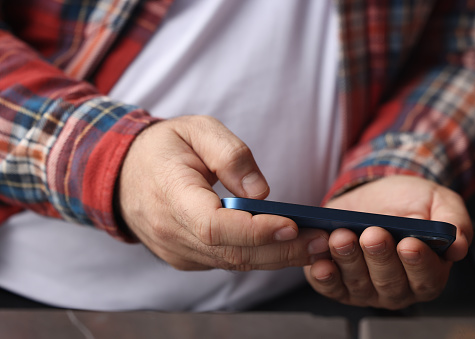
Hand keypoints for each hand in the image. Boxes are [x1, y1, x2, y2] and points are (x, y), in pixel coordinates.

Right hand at [118, 115, 329, 270]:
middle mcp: (171, 232)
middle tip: (323, 240)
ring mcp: (177, 251)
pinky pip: (226, 261)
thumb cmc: (164, 147)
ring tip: (315, 246)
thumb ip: (230, 156)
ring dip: (277, 257)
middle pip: (232, 252)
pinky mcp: (186, 257)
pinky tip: (286, 246)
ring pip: (233, 262)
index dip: (255, 230)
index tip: (293, 224)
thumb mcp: (197, 130)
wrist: (124, 174)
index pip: (214, 226)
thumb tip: (262, 194)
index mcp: (171, 196)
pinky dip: (259, 257)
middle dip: (281, 249)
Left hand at [304, 175, 471, 309]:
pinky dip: (325, 277)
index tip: (409, 243)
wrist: (370, 195)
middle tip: (373, 234)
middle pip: (389, 283)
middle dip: (379, 258)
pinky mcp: (337, 283)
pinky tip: (322, 264)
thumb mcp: (436, 201)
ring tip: (343, 236)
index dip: (418, 263)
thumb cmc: (406, 202)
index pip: (426, 278)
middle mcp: (397, 286)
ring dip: (349, 260)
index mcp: (427, 272)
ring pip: (358, 283)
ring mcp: (366, 288)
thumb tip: (458, 246)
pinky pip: (330, 287)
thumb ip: (453, 221)